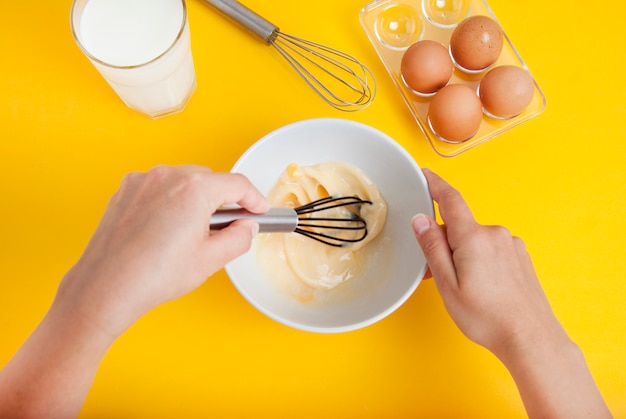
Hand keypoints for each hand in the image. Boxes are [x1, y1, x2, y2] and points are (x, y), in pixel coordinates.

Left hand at [0, 166, 269, 417]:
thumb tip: (246, 227)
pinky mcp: (126, 190)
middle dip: (222, 200)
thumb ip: (239, 238)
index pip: (237, 184)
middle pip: (210, 179)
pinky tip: (167, 229)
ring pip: (184, 181)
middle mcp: (168, 176)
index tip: (260, 209)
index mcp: (194, 189)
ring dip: (195, 199)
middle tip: (226, 227)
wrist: (106, 287)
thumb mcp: (210, 260)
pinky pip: (159, 187)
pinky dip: (170, 200)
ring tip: (192, 232)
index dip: (254, 198)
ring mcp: (143, 181)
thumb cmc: (153, 275)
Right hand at [412, 168, 560, 356]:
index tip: (424, 175)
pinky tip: (480, 287)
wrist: (531, 338)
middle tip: (433, 272)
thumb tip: (421, 220)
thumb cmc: (487, 317)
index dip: (435, 184)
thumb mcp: (448, 284)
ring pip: (474, 240)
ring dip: (461, 254)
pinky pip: (490, 249)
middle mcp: (495, 234)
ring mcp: (511, 245)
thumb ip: (433, 248)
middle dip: (443, 242)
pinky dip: (478, 260)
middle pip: (459, 226)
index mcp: (474, 238)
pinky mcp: (520, 257)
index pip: (450, 200)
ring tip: (460, 287)